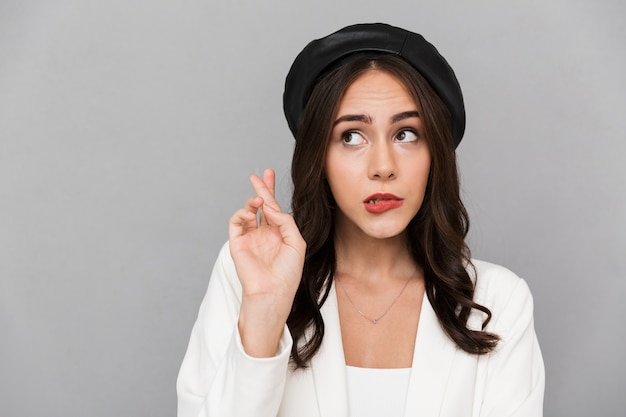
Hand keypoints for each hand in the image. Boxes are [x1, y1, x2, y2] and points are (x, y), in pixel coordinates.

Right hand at [228, 169, 305, 355]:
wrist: (274, 291)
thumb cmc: (288, 272)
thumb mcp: (296, 242)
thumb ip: (285, 221)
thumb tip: (269, 206)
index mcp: (279, 233)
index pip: (274, 208)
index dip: (271, 191)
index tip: (269, 174)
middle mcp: (264, 233)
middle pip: (260, 206)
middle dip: (260, 189)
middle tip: (258, 175)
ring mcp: (250, 238)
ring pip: (248, 212)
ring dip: (252, 202)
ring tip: (259, 201)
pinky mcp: (237, 243)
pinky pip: (235, 223)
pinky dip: (241, 214)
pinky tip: (252, 214)